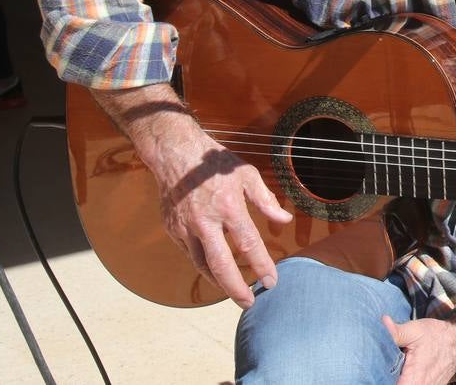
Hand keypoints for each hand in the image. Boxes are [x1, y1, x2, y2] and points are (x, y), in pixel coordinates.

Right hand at [147, 119, 292, 306]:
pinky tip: (214, 268)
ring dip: (218, 281)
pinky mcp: (172, 229)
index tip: (272, 281)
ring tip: (232, 291)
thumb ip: (265, 201)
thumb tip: (283, 219)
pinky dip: (203, 264)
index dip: (261, 265)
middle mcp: (205, 222)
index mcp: (227, 207)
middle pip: (221, 265)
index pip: (249, 244)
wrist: (174, 154)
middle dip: (236, 289)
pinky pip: (189, 253)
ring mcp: (185, 227)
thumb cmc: (214, 164)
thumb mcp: (247, 175)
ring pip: (201, 264)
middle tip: (249, 303)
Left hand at [382, 315, 455, 384]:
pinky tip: (399, 372)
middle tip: (379, 368)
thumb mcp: (416, 330)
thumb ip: (397, 332)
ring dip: (393, 379)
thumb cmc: (438, 336)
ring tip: (388, 369)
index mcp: (414, 378)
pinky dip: (403, 380)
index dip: (379, 380)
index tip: (370, 373)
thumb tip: (382, 324)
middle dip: (385, 378)